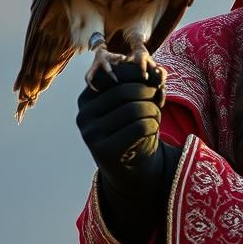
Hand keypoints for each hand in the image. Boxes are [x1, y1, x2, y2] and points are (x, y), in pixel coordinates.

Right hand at [76, 61, 179, 243]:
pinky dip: (153, 125)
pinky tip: (152, 130)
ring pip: (134, 109)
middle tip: (160, 100)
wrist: (131, 171)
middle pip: (126, 91)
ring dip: (154, 111)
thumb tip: (159, 72)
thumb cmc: (133, 131)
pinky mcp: (103, 151)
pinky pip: (139, 127)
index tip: (155, 83)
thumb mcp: (133, 104)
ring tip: (155, 117)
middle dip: (149, 94)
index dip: (140, 76)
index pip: (115, 75)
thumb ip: (142, 85)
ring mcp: (91, 134)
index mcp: (86, 98)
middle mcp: (83, 115)